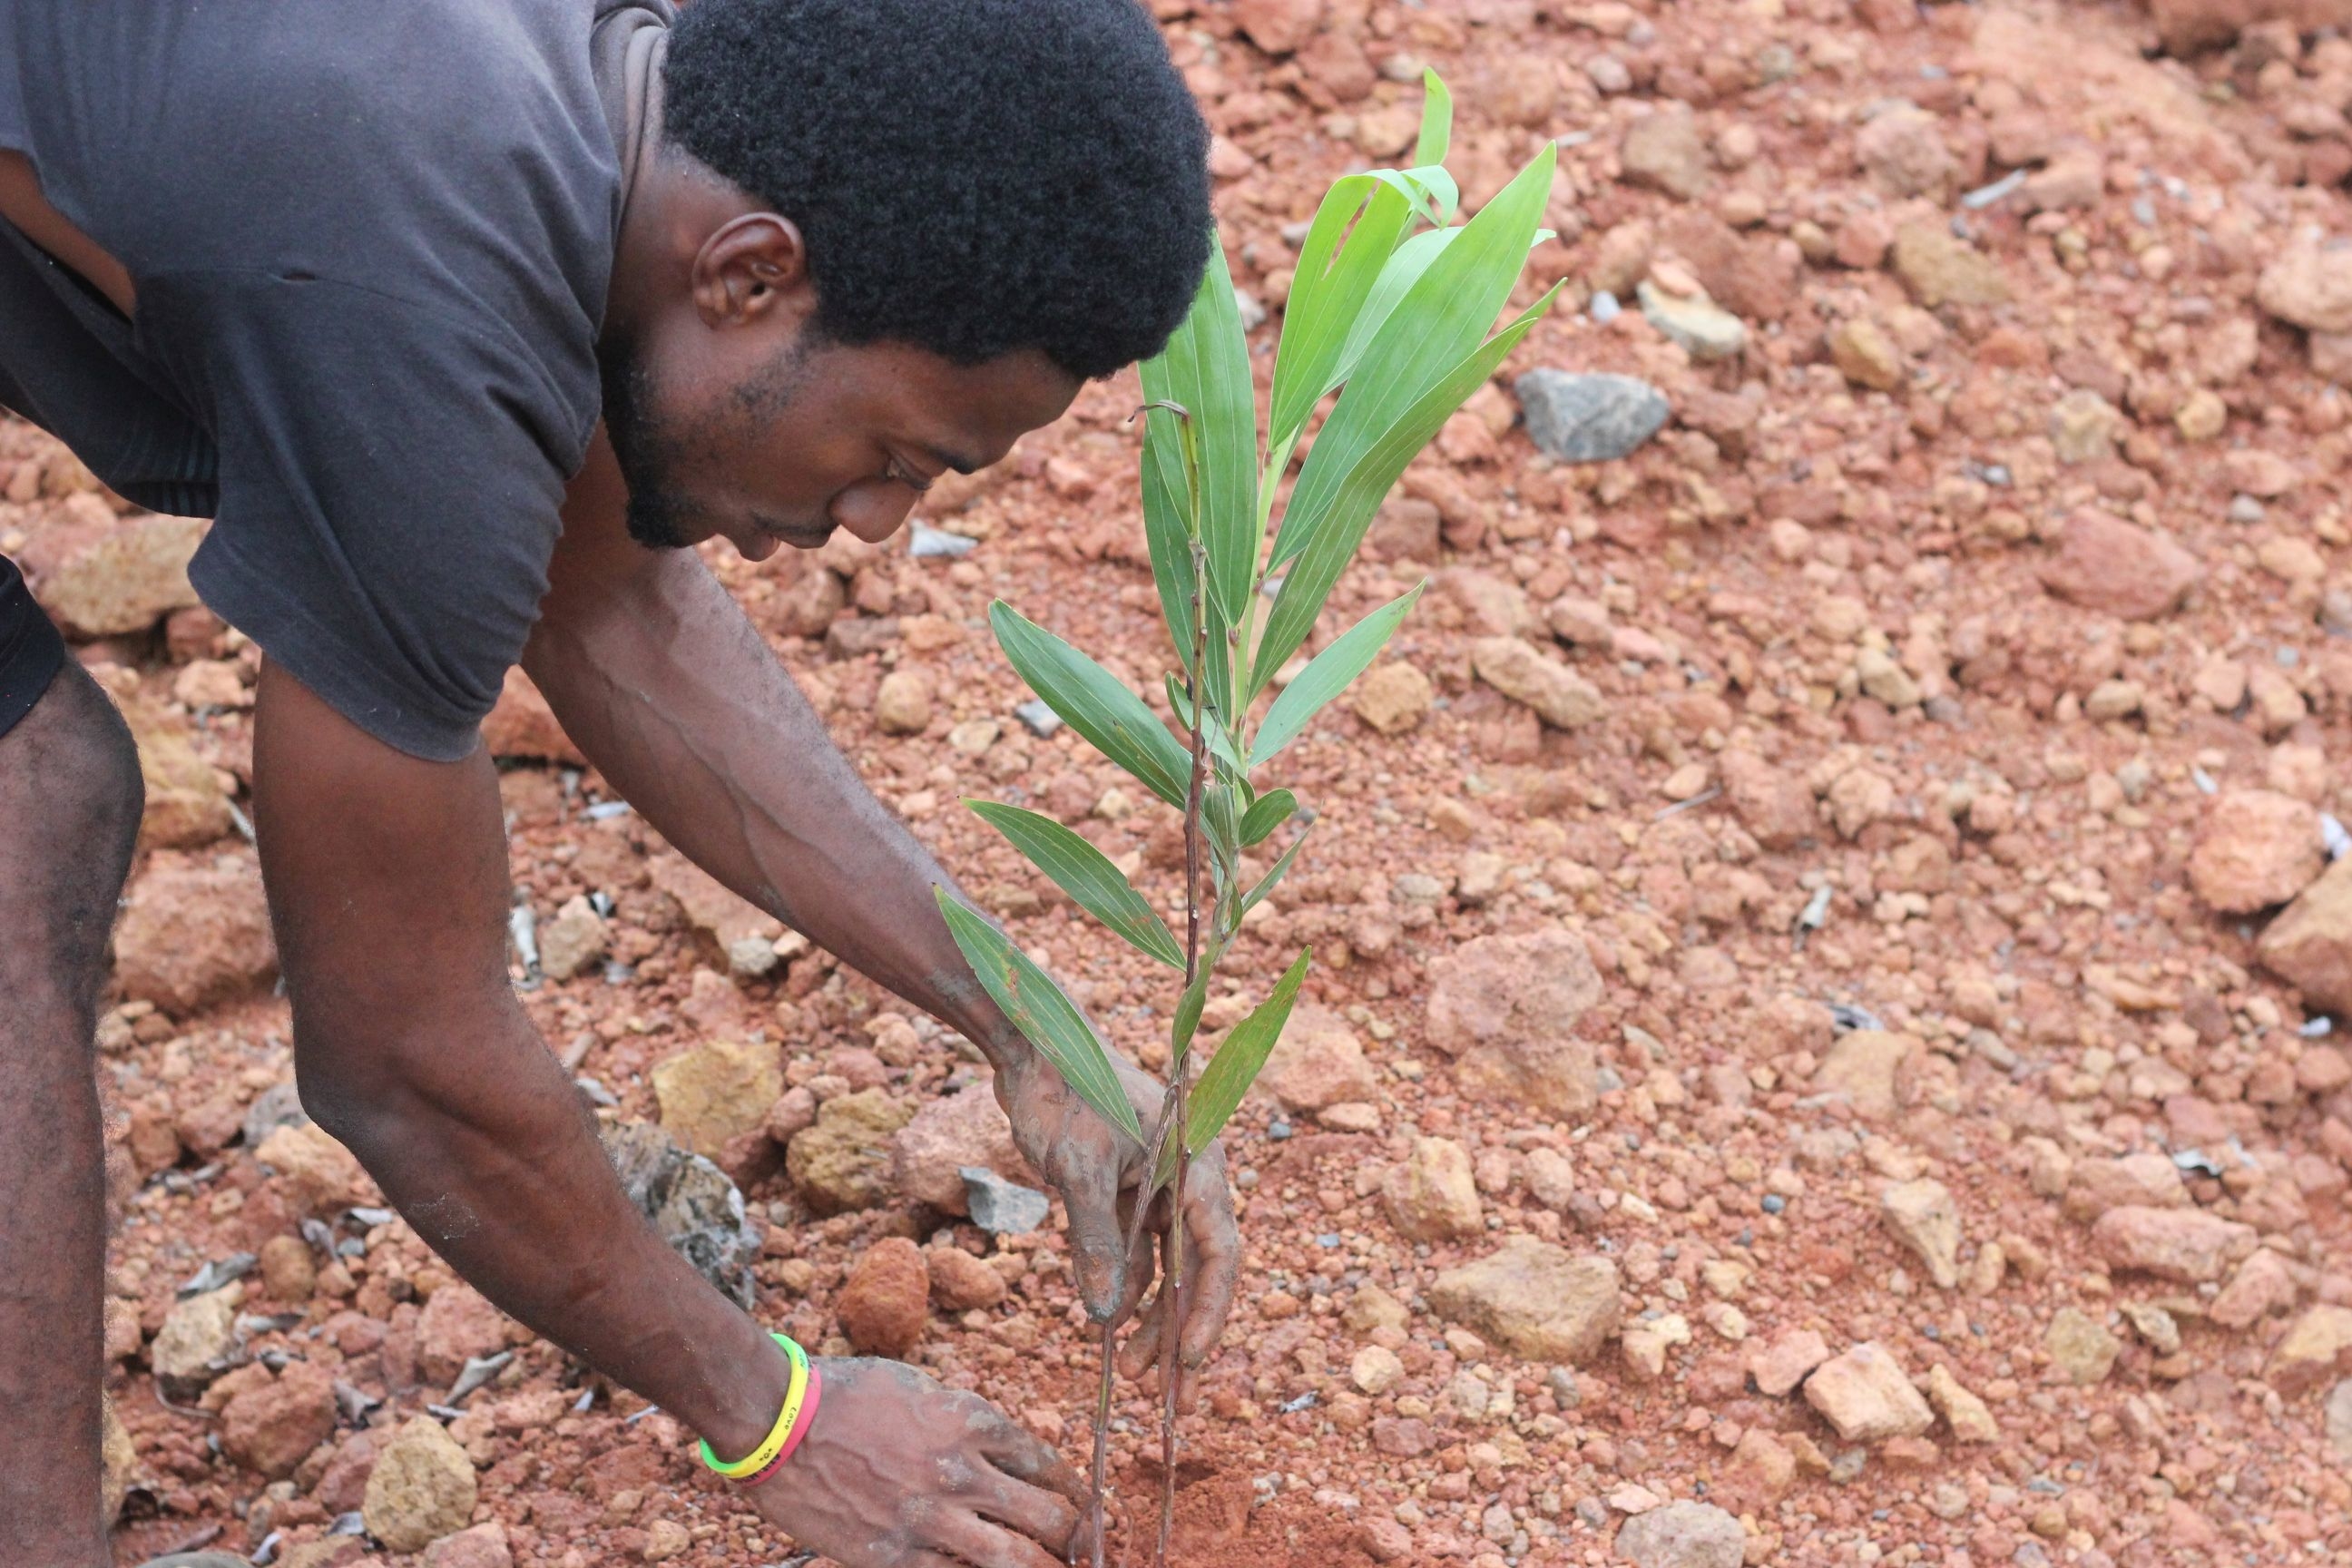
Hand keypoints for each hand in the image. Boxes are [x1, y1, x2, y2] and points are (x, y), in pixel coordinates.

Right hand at [742, 1358, 1090, 1567]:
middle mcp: (960, 1470)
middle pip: (1047, 1516)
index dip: (1073, 1490)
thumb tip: (1000, 1454)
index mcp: (970, 1420)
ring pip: (1015, 1560)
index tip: (1080, 1503)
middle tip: (1084, 1548)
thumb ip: (963, 1421)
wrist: (778, 1422)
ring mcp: (930, 1519)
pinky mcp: (895, 1557)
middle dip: (1075, 1538)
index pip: (1046, 1463)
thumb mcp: (920, 1387)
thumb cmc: (844, 1394)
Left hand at [994, 1050, 1238, 1407]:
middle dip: (1181, 1328)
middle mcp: (1187, 1179)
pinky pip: (1135, 1250)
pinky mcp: (1126, 1190)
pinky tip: (1108, 1324)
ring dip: (1151, 1315)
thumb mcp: (1078, 1172)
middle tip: (1165, 1389)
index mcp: (1197, 1165)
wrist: (1031, 1048)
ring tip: (1132, 1369)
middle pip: (1197, 1268)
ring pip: (1166, 1266)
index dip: (1209, 1311)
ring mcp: (1157, 1186)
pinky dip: (1125, 1286)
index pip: (1219, 1252)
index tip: (1190, 1360)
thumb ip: (1096, 1242)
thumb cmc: (1063, 1095)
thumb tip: (1105, 1315)